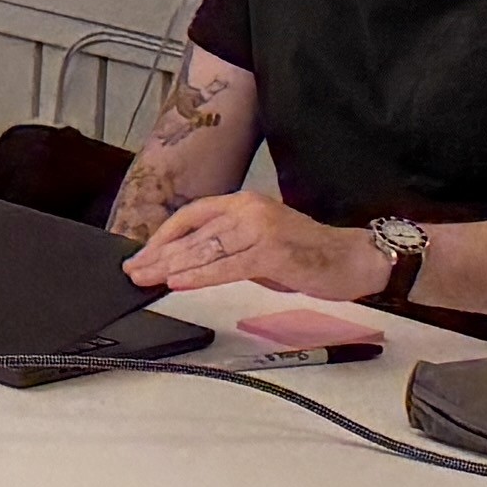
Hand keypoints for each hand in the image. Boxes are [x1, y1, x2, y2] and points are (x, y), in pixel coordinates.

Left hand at [126, 190, 377, 299]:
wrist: (351, 258)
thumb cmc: (306, 254)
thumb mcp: (258, 246)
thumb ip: (227, 250)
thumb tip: (187, 263)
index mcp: (244, 204)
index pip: (192, 216)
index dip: (163, 236)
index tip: (142, 254)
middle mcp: (249, 210)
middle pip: (193, 233)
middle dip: (159, 254)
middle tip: (134, 270)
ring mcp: (261, 228)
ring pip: (206, 248)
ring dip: (172, 265)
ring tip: (148, 277)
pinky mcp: (272, 251)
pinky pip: (227, 265)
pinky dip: (200, 275)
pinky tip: (179, 281)